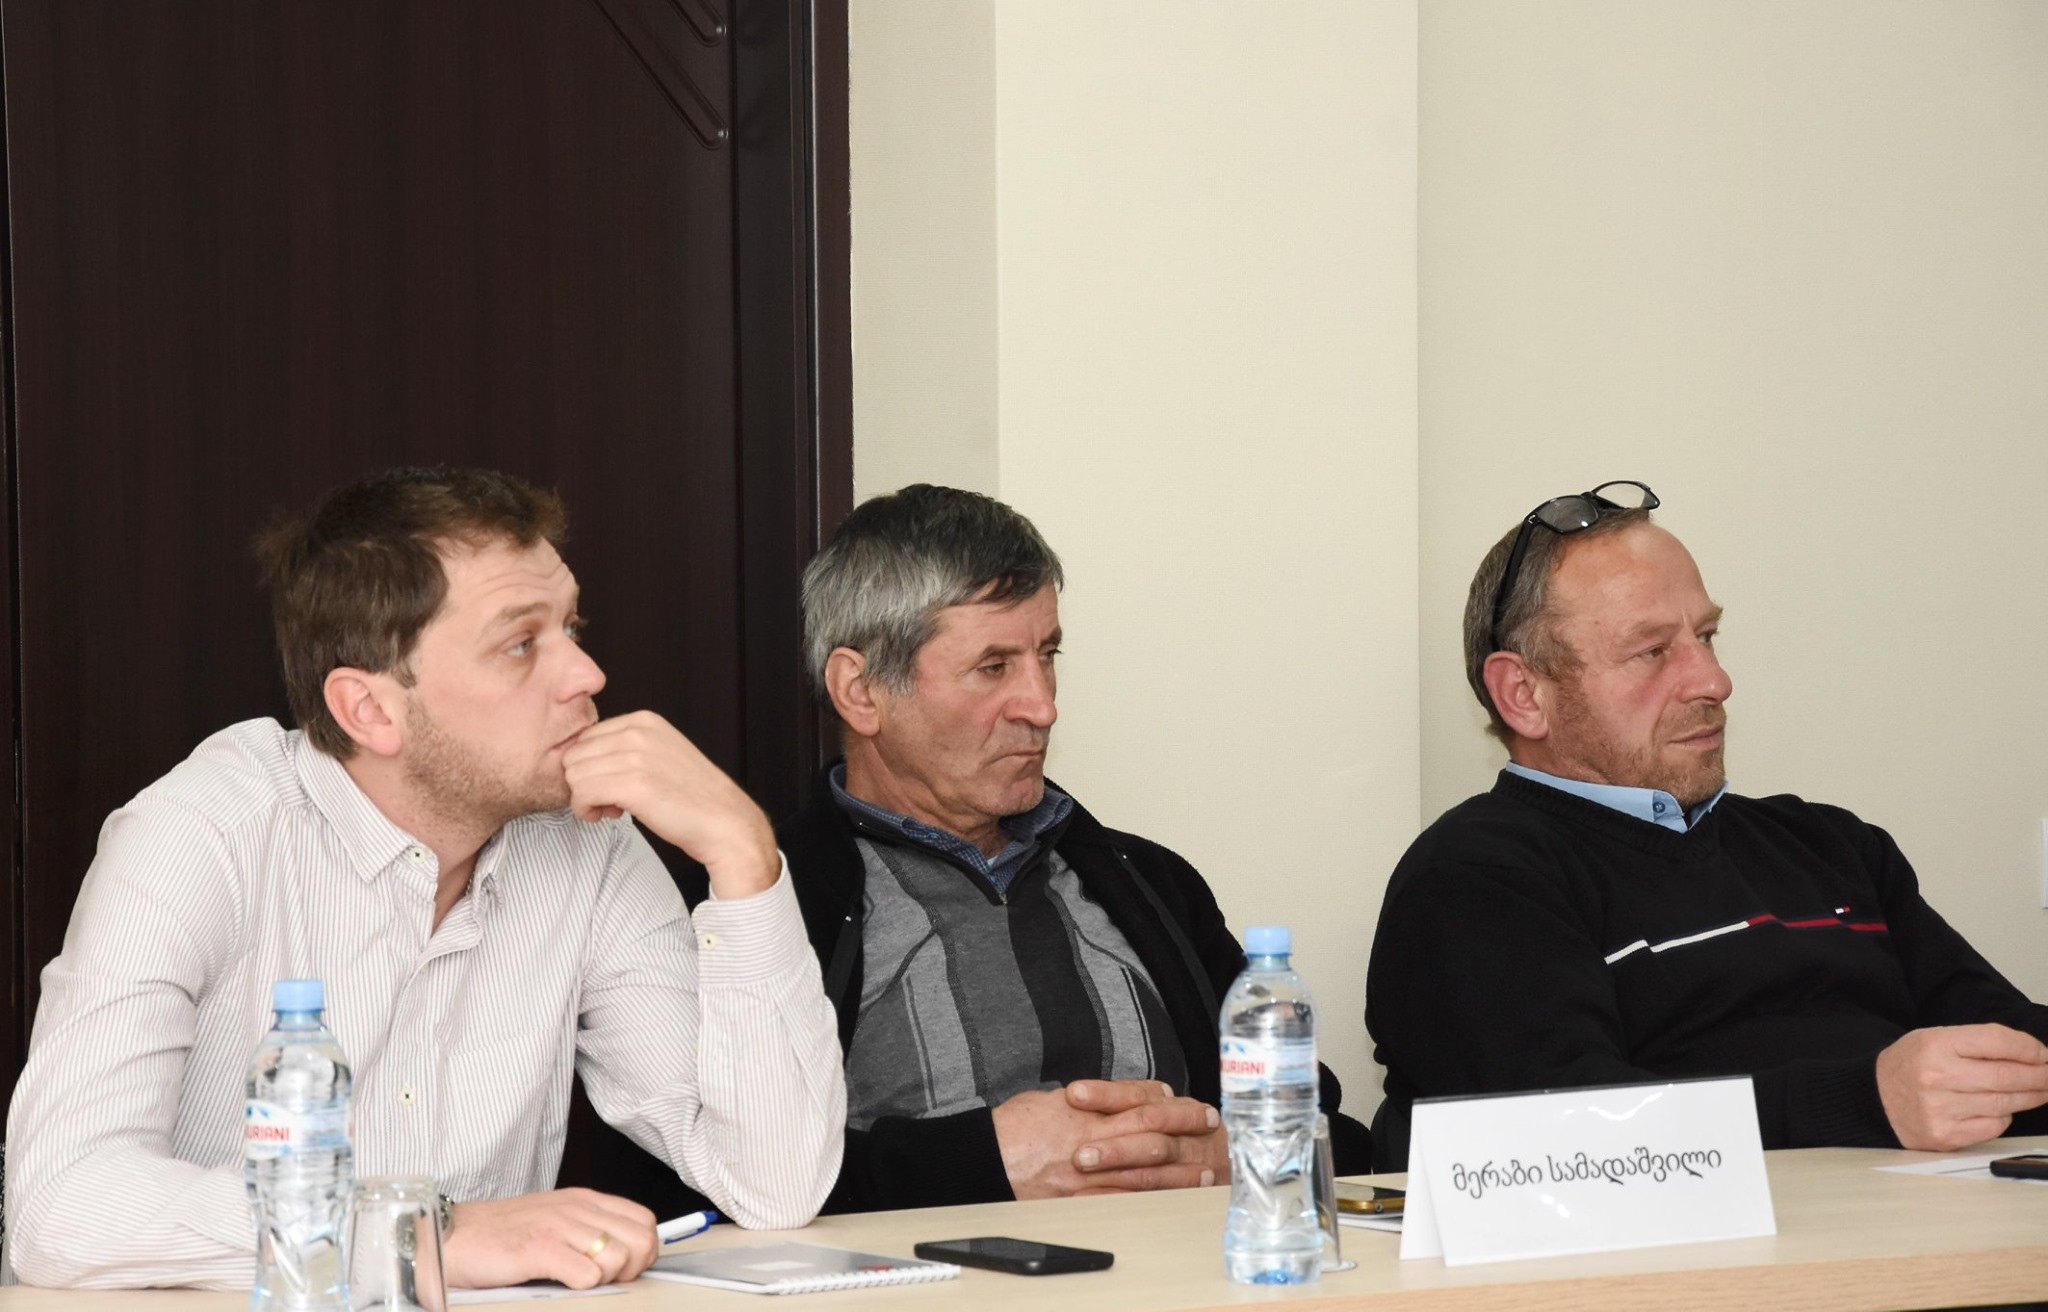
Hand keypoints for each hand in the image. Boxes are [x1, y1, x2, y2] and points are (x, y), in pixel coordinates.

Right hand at [442, 1188, 657, 1289]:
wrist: (452, 1236)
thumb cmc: (500, 1235)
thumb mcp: (554, 1221)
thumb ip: (586, 1230)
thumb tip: (624, 1255)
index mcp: (583, 1200)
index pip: (644, 1220)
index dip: (644, 1250)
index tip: (627, 1268)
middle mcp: (576, 1208)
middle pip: (641, 1240)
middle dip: (633, 1268)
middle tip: (607, 1280)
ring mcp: (558, 1227)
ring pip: (618, 1258)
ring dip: (606, 1279)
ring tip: (579, 1281)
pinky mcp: (539, 1249)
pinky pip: (587, 1275)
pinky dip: (581, 1287)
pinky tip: (561, 1283)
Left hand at [563, 711, 777, 897]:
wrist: (724, 822)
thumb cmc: (693, 797)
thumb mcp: (661, 753)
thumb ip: (626, 747)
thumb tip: (584, 759)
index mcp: (644, 720)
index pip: (585, 737)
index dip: (591, 766)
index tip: (610, 784)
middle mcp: (638, 732)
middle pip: (574, 755)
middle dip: (584, 781)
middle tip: (608, 800)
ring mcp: (636, 756)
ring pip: (574, 775)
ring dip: (584, 798)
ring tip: (611, 808)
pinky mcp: (633, 784)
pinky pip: (582, 794)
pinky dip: (586, 810)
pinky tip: (608, 815)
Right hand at [990, 1080, 1222, 1199]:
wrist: (985, 1159)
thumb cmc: (1013, 1129)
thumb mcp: (1050, 1099)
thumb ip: (1088, 1101)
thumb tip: (1118, 1097)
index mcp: (1086, 1109)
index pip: (1140, 1100)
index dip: (1172, 1103)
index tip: (1192, 1105)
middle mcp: (1092, 1138)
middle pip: (1151, 1131)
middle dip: (1185, 1130)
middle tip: (1210, 1130)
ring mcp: (1088, 1172)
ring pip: (1143, 1172)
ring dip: (1177, 1173)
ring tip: (1201, 1173)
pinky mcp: (1080, 1199)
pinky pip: (1121, 1201)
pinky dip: (1148, 1201)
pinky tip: (1166, 1201)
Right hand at [1875, 1023, 2047, 1149]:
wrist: (1874, 1100)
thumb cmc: (1910, 1066)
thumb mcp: (1934, 1039)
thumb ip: (1978, 1043)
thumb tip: (2032, 1054)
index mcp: (1934, 1045)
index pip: (1996, 1041)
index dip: (2029, 1048)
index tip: (2044, 1054)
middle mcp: (1936, 1077)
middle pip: (2007, 1076)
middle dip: (2039, 1075)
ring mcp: (1941, 1109)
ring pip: (2005, 1103)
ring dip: (2030, 1097)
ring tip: (2040, 1091)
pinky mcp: (1945, 1135)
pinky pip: (1993, 1126)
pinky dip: (2003, 1117)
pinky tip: (2000, 1108)